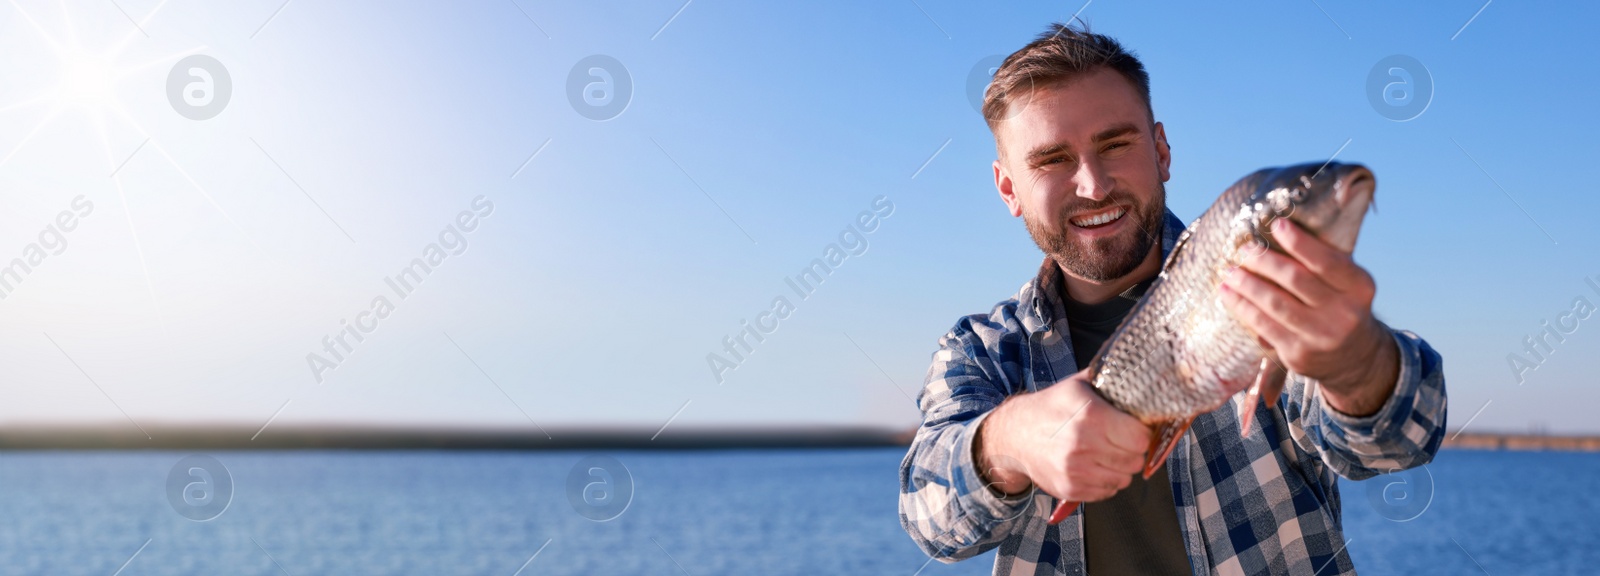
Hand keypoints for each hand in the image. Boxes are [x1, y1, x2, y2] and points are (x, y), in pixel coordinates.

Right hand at [975, 369, 1149, 502]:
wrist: (1014, 435)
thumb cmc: (1052, 407)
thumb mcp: (1078, 385)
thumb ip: (1111, 381)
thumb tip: (1144, 376)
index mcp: (1091, 415)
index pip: (1140, 437)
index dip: (1141, 432)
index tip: (1133, 428)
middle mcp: (1083, 443)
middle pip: (1135, 459)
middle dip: (1132, 450)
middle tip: (1120, 441)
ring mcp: (1076, 469)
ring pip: (1124, 478)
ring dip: (1120, 467)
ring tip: (1106, 453)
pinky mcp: (1070, 488)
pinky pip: (1107, 491)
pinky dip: (1106, 481)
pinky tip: (1093, 466)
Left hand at [1219, 218, 1398, 415]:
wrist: (1355, 359)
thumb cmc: (1342, 307)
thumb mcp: (1347, 284)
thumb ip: (1325, 261)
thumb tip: (1279, 230)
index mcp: (1360, 288)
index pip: (1327, 262)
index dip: (1300, 243)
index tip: (1277, 224)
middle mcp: (1345, 313)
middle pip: (1296, 279)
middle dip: (1265, 261)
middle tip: (1245, 249)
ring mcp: (1321, 336)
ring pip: (1275, 303)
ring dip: (1247, 284)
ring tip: (1230, 271)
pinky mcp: (1298, 354)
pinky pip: (1263, 325)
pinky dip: (1241, 306)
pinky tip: (1227, 293)